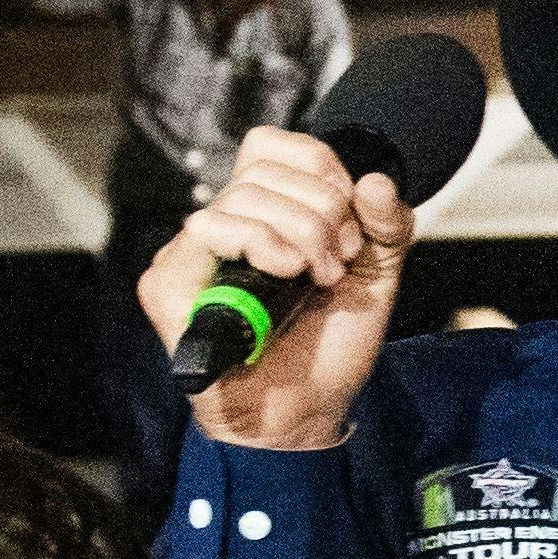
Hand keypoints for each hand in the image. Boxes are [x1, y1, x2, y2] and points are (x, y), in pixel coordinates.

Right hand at [136, 124, 414, 456]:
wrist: (307, 412)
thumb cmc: (329, 347)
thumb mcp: (378, 275)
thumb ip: (388, 224)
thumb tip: (374, 181)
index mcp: (265, 212)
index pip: (274, 146)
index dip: (320, 167)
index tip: (351, 217)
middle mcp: (224, 225)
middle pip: (265, 169)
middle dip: (322, 211)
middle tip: (339, 261)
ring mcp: (193, 253)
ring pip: (242, 196)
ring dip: (300, 233)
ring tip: (319, 277)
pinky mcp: (169, 282)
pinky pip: (207, 229)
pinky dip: (259, 242)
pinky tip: (286, 273)